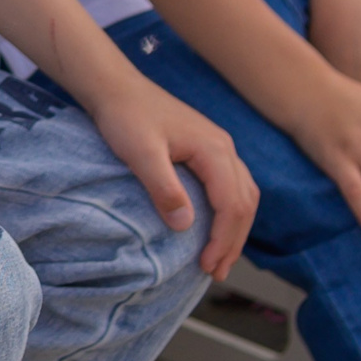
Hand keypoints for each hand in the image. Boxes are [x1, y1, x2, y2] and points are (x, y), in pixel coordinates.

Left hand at [87, 85, 257, 280]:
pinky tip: (214, 227)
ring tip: (219, 258)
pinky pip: (231, 185)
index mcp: (214, 149)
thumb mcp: (141, 154)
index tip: (206, 266)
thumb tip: (185, 226)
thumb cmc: (125, 117)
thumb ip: (164, 188)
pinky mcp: (206, 148)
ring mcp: (218, 146)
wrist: (115, 87)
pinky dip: (229, 211)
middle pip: (244, 202)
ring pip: (243, 194)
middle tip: (215, 272)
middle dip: (233, 241)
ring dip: (235, 228)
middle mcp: (224, 147)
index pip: (232, 204)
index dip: (223, 239)